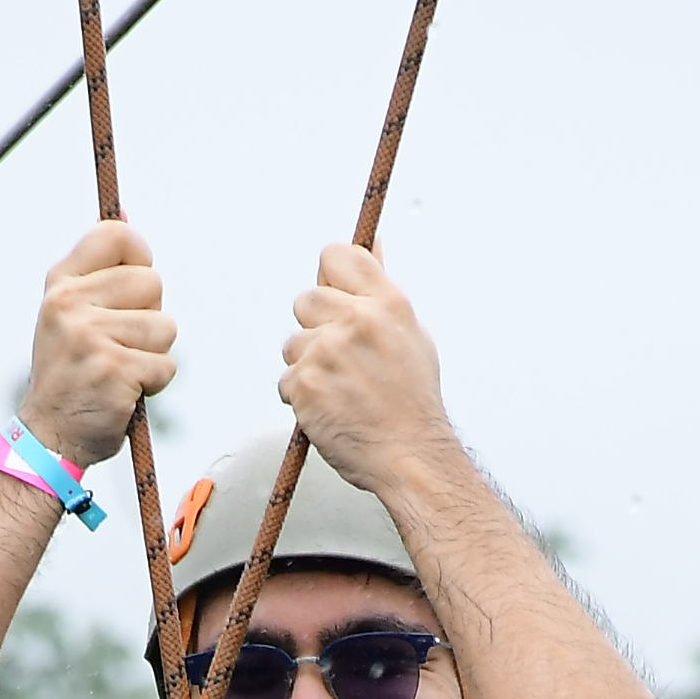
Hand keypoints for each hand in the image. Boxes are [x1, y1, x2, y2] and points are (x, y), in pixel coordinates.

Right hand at [17, 221, 174, 472]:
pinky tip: (124, 392)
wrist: (49, 437)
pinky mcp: (113, 369)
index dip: (140, 257)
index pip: (117, 235)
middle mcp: (70, 303)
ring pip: (165, 327)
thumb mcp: (71, 313)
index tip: (135, 287)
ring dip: (154, 354)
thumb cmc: (71, 373)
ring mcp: (90, 336)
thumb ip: (99, 271)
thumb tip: (125, 214)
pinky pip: (166, 365)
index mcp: (61, 284)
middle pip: (152, 282)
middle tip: (120, 343)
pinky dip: (153, 384)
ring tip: (121, 370)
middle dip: (150, 316)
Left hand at [278, 243, 455, 492]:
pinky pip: (286, 380)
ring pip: (293, 344)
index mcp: (386, 303)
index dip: (331, 277)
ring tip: (342, 391)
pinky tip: (331, 409)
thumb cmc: (412, 399)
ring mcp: (327, 352)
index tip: (336, 295)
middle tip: (343, 360)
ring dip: (308, 366)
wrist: (411, 456)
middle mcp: (356, 321)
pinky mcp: (304, 384)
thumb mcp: (410, 333)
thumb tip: (371, 242)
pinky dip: (302, 398)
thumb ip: (381, 288)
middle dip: (316, 327)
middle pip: (305, 299)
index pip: (337, 255)